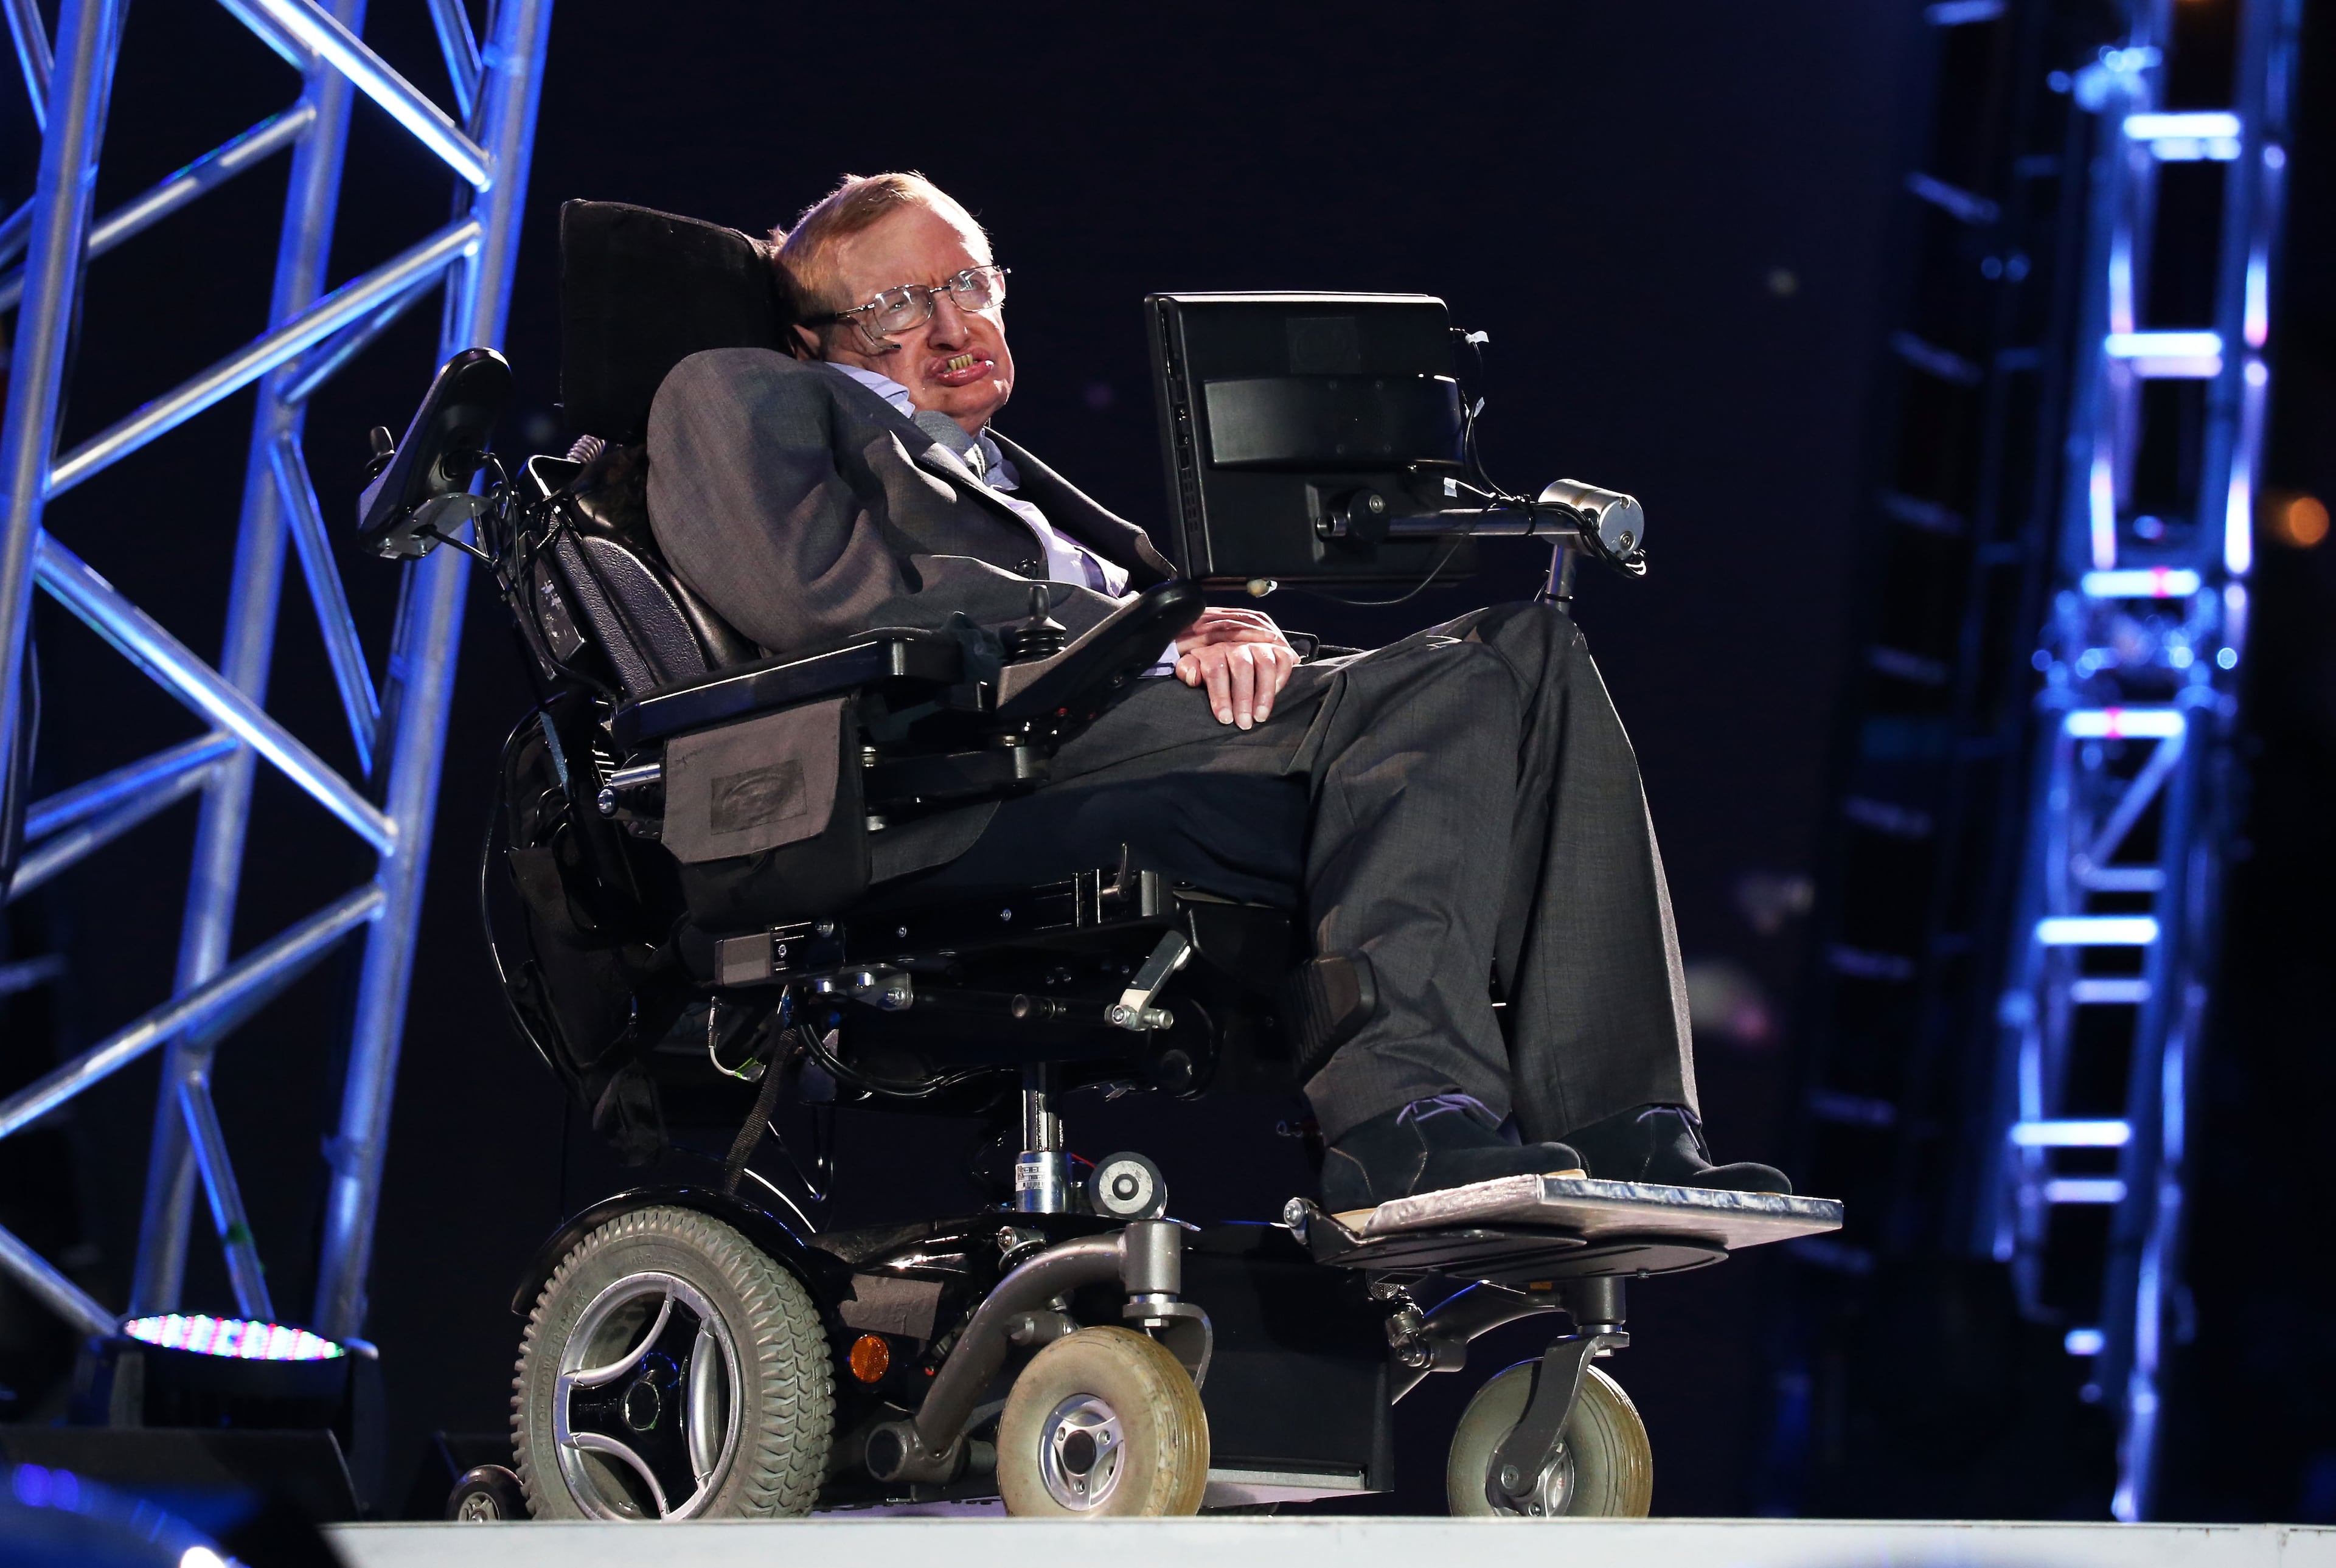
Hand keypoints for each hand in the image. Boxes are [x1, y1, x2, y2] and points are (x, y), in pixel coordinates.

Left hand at [1173, 606, 1298, 728]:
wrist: (1229, 649)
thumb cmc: (1208, 667)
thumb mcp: (1193, 667)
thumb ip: (1187, 670)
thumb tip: (1193, 677)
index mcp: (1213, 651)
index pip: (1216, 670)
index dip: (1220, 696)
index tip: (1224, 718)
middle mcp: (1237, 645)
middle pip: (1242, 667)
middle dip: (1243, 698)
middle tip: (1244, 724)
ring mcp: (1258, 645)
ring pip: (1265, 664)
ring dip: (1265, 692)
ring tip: (1260, 717)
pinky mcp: (1275, 648)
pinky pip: (1283, 659)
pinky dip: (1281, 677)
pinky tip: (1274, 695)